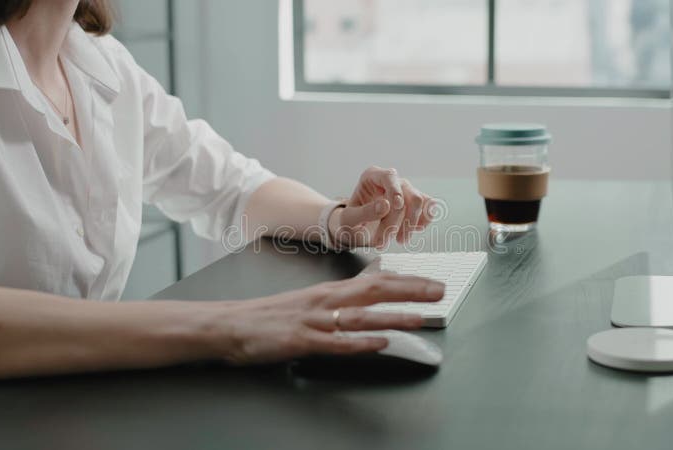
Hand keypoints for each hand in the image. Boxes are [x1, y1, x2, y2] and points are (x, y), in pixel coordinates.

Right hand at [215, 273, 444, 364]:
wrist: (233, 324)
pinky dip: (359, 343)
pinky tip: (379, 344)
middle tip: (439, 292)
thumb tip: (376, 276)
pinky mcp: (302, 340)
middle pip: (375, 292)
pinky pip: (335, 342)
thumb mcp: (315, 296)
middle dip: (410, 291)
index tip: (435, 283)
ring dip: (392, 317)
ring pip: (360, 317)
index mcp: (332, 291)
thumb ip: (346, 291)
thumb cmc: (275, 313)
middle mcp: (327, 301)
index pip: (377, 281)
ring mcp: (315, 320)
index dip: (408, 282)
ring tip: (419, 318)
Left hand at [331, 166, 435, 248]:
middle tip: (382, 242)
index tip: (397, 206)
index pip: (389, 177)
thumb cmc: (350, 222)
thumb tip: (385, 205)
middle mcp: (391, 180)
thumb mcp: (349, 220)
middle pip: (406, 194)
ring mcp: (405, 190)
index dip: (395, 190)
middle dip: (397, 220)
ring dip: (410, 224)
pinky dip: (424, 220)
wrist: (356, 230)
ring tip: (399, 240)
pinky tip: (413, 230)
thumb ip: (364, 212)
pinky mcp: (415, 203)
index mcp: (372, 176)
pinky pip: (429, 206)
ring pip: (418, 201)